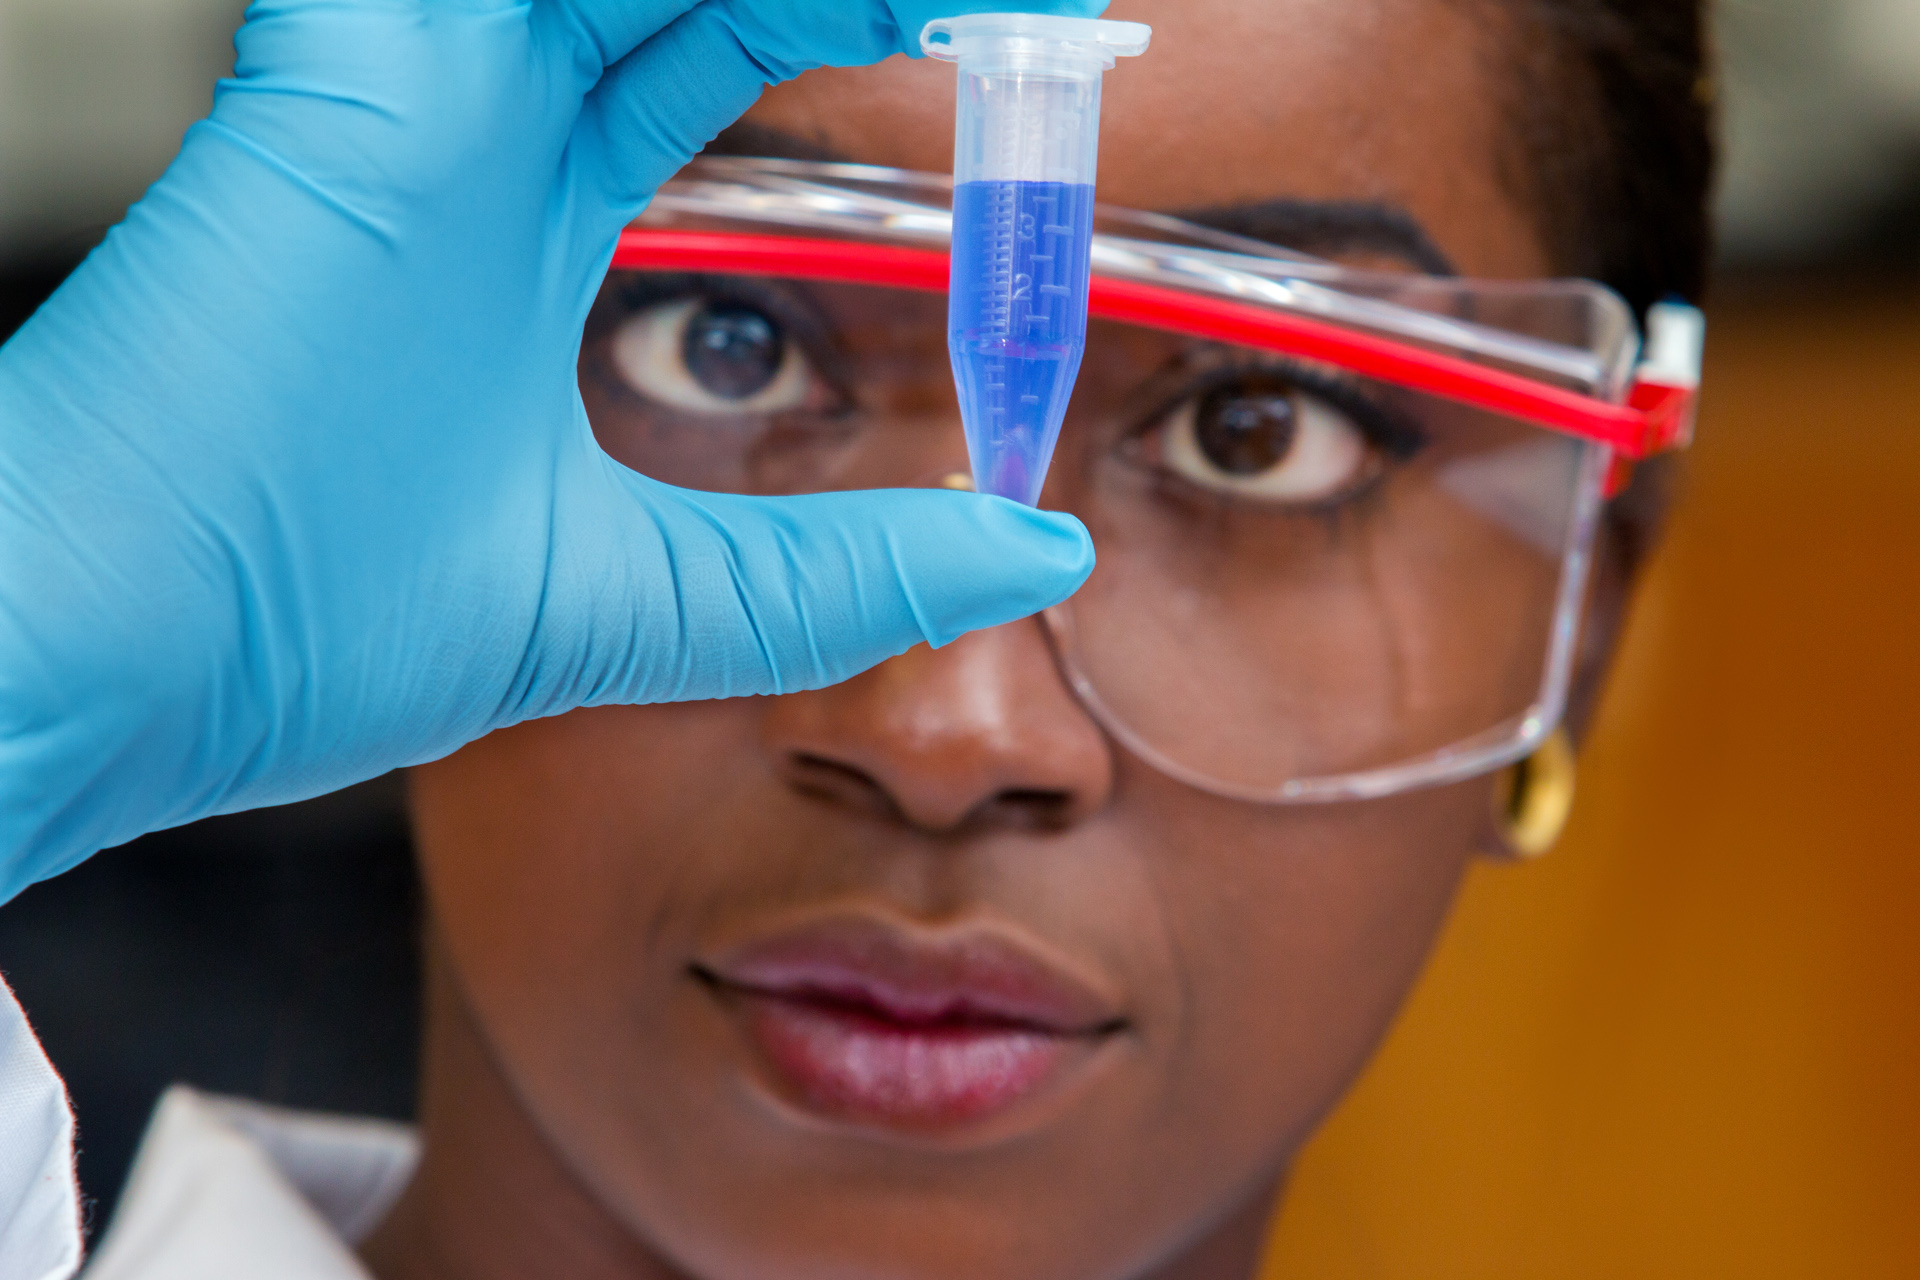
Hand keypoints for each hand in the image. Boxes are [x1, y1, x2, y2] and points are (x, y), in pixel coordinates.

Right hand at [0, 0, 1100, 891]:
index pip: (720, 46)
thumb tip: (1030, 549)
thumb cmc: (314, 625)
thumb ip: (832, 572)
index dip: (862, 13)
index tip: (1016, 33)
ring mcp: (405, 75)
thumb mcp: (646, 603)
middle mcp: (474, 121)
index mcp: (528, 213)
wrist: (118, 664)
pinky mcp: (343, 64)